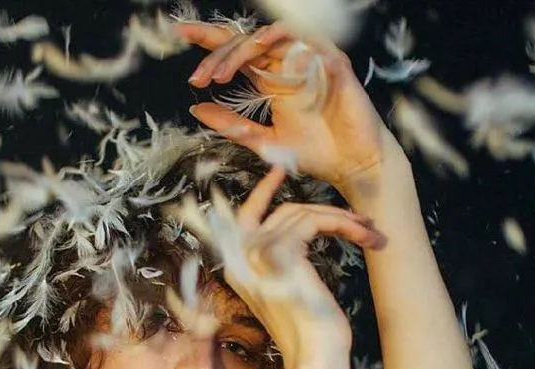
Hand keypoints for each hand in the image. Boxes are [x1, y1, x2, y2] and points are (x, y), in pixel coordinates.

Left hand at [174, 20, 393, 190]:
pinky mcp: (333, 63)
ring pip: (272, 35)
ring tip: (221, 74)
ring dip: (243, 50)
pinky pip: (307, 44)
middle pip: (248, 39)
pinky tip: (263, 63)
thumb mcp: (264, 142)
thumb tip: (197, 107)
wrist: (353, 167)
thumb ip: (232, 125)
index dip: (210, 41)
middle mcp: (290, 63)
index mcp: (272, 78)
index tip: (181, 36)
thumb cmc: (316, 154)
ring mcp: (312, 59)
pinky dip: (284, 48)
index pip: (238, 50)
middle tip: (199, 76)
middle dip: (218, 51)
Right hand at [221, 165, 377, 360]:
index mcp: (238, 270)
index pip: (245, 219)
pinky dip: (342, 224)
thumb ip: (284, 263)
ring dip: (342, 220)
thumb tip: (300, 232)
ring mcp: (256, 255)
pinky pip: (314, 221)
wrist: (314, 357)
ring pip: (302, 213)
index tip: (281, 171)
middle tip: (359, 220)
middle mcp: (240, 260)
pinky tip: (362, 235)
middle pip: (282, 212)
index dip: (262, 193)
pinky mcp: (280, 253)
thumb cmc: (310, 333)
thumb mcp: (291, 292)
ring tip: (369, 233)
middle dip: (325, 211)